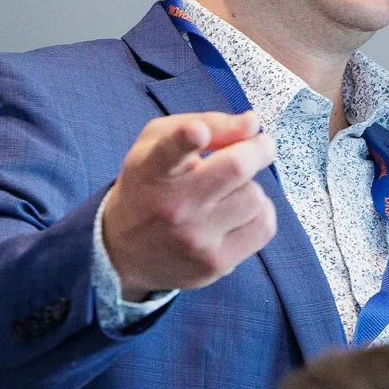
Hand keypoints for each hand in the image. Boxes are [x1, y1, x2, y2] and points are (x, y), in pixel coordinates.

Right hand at [99, 112, 276, 297]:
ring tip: (229, 191)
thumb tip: (252, 124)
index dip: (185, 139)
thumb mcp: (159, 144)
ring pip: (255, 197)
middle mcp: (172, 207)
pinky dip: (260, 212)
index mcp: (152, 170)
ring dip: (250, 186)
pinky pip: (264, 226)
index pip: (168, 153)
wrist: (124, 253)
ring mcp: (195, 240)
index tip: (197, 131)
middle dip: (257, 149)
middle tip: (261, 145)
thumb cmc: (151, 185)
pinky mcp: (216, 264)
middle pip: (236, 168)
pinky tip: (239, 211)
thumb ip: (206, 124)